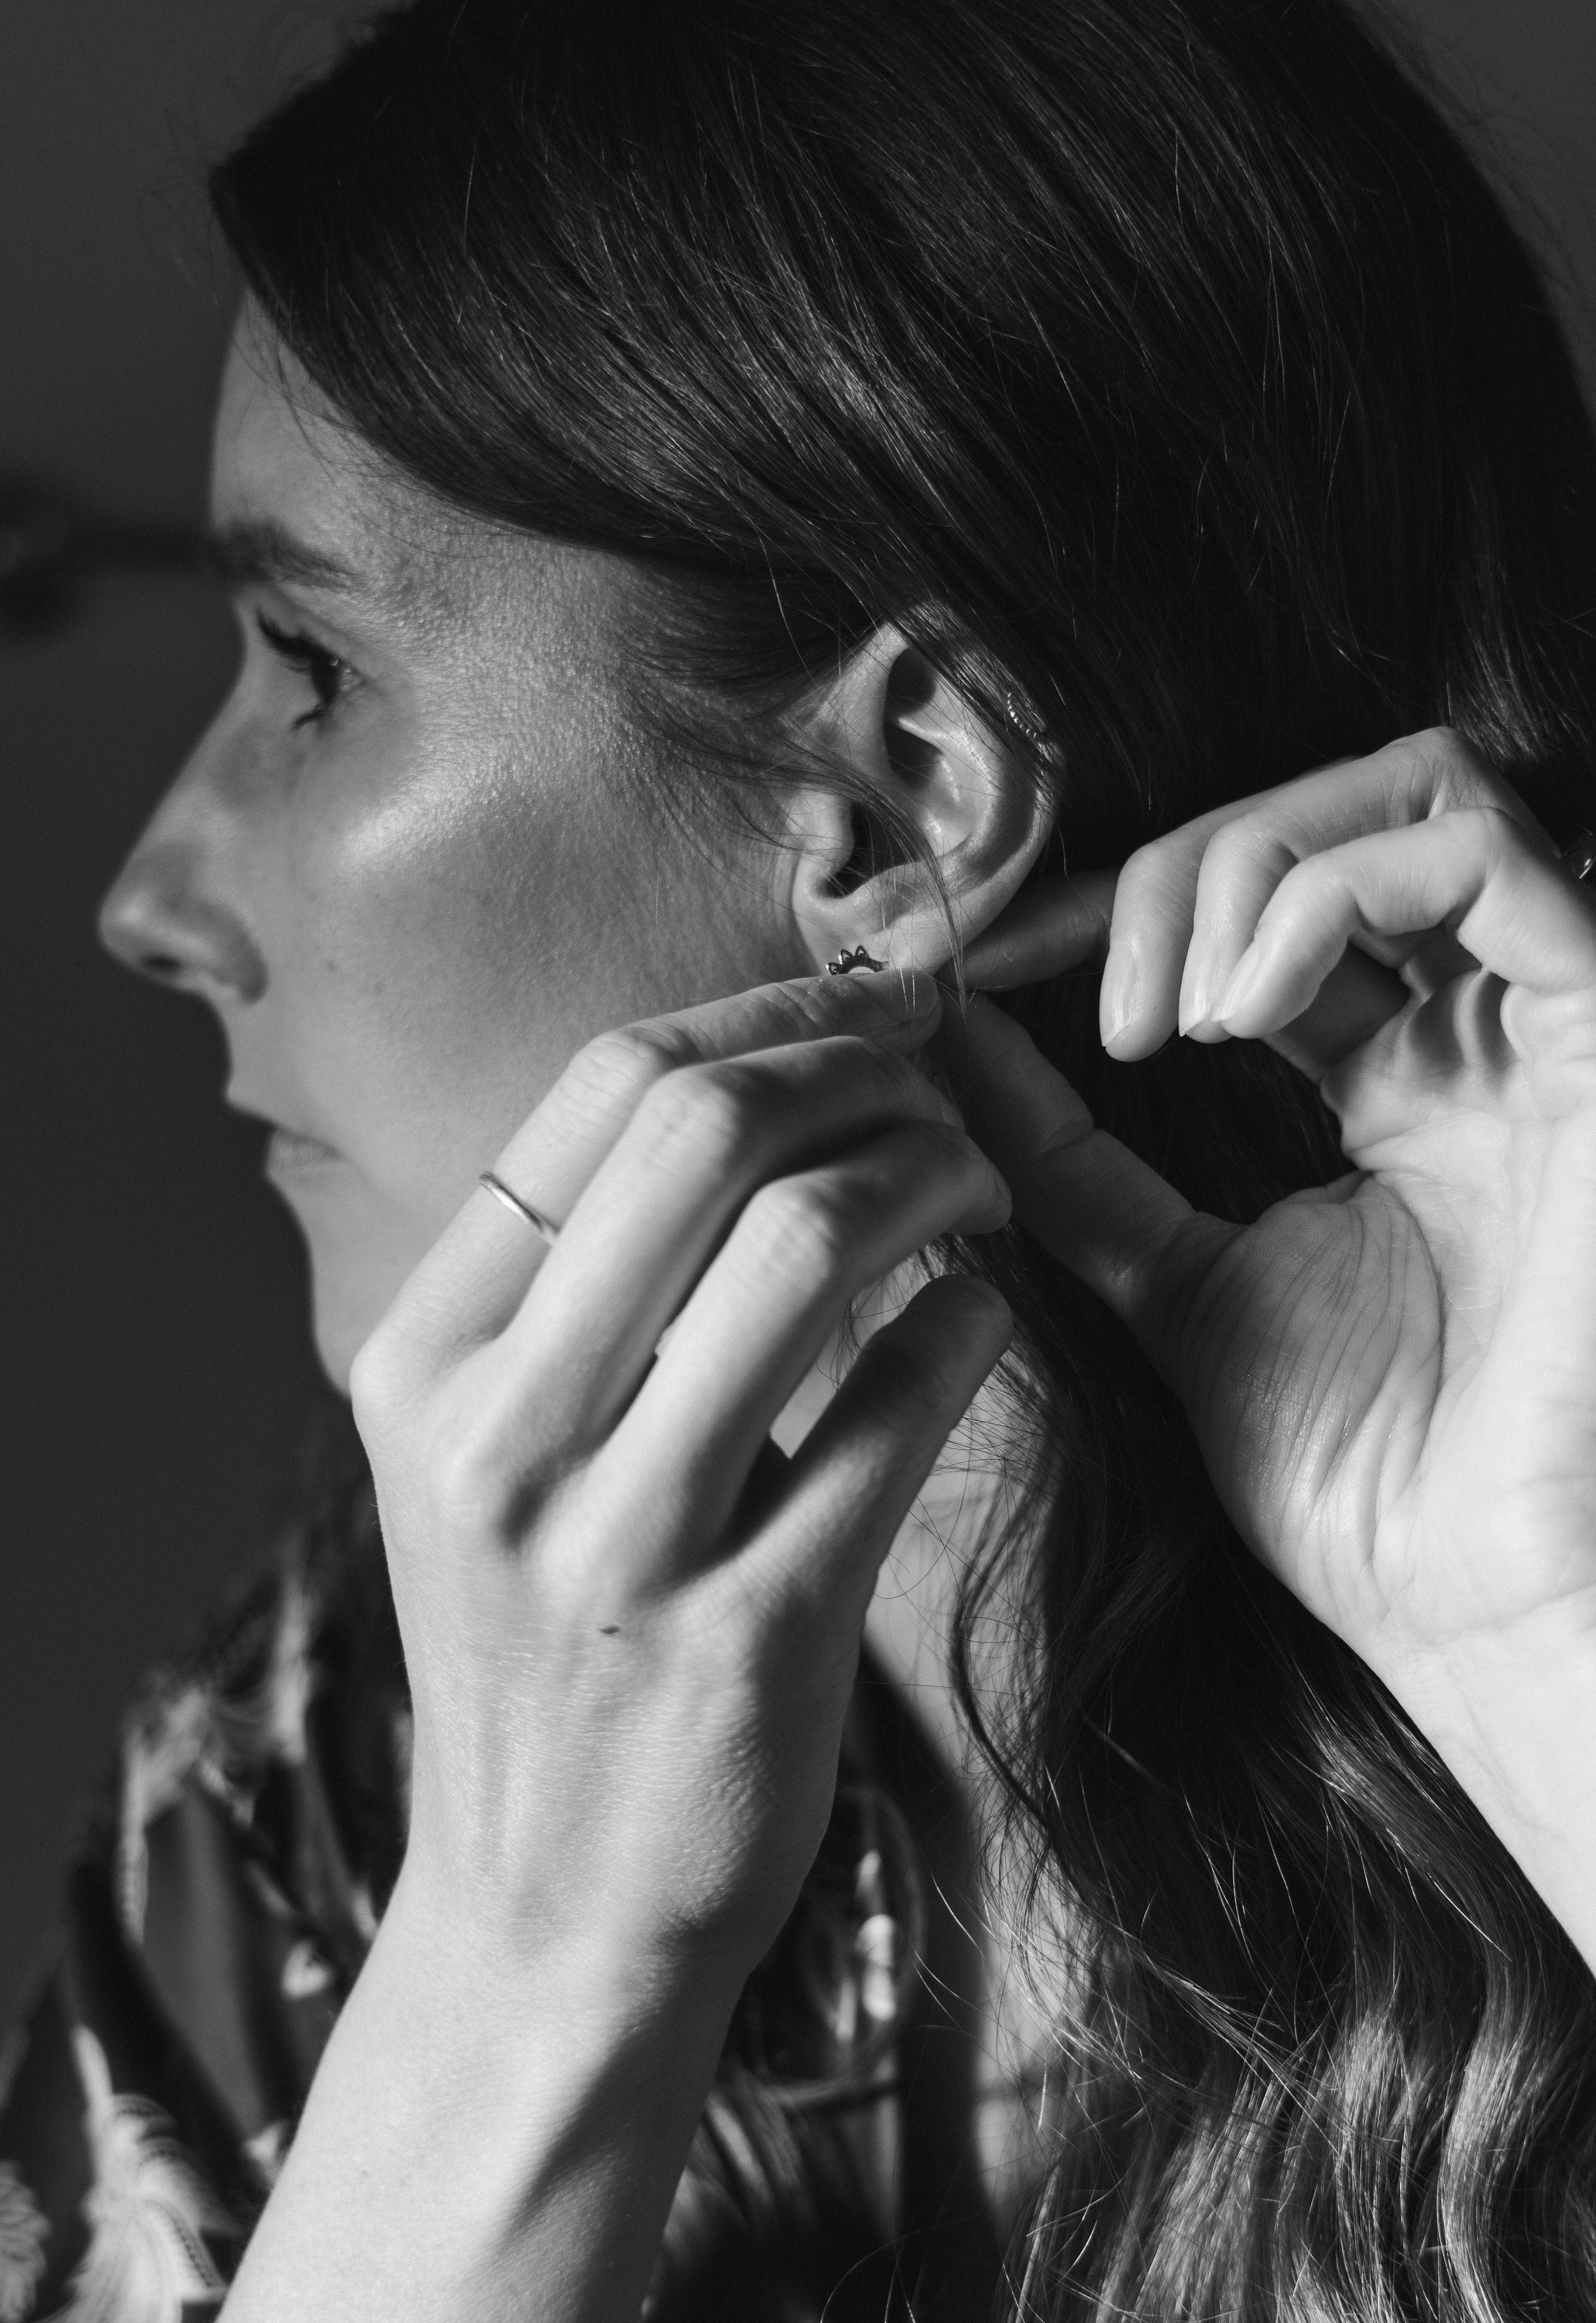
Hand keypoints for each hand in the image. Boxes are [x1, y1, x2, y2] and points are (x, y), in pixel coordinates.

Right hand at [350, 968, 1011, 1993]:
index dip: (761, 1010)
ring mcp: (621, 1538)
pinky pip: (900, 1404)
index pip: (598, 1096)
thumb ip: (576, 1293)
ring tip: (980, 1188)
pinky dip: (966, 1322)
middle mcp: (499, 1433)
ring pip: (807, 1244)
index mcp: (424, 1359)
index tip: (865, 1000)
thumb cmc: (538, 1649)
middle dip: (856, 1063)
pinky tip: (982, 1312)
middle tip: (941, 1074)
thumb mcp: (487, 1462)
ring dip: (931, 1174)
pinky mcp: (754, 1628)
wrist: (545, 1915)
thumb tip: (753, 1093)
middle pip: (703, 1134)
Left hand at [961, 730, 1595, 1950]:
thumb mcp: (1169, 1279)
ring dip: (1249, 869)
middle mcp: (1481, 1029)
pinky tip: (1244, 1014)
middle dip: (1184, 867)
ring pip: (1417, 790)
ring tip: (1176, 1020)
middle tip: (1099, 991)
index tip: (995, 965)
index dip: (1133, 906)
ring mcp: (1548, 1023)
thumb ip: (1071, 1157)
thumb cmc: (1355, 1474)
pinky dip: (1323, 894)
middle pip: (1345, 813)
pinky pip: (1479, 853)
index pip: (1272, 904)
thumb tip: (951, 1036)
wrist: (1471, 1599)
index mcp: (1397, 1080)